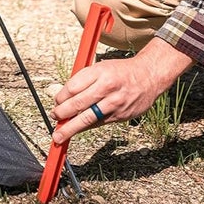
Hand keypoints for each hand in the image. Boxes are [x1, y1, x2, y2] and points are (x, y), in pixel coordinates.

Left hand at [50, 37, 192, 144]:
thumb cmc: (120, 71)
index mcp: (99, 72)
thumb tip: (64, 97)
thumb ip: (83, 81)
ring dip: (71, 128)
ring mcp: (115, 103)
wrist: (148, 76)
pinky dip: (86, 128)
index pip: (73, 87)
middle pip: (78, 104)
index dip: (61, 97)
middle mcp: (107, 88)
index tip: (56, 102)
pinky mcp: (120, 115)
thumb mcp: (100, 67)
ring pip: (88, 118)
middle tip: (54, 118)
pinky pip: (99, 123)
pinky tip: (78, 130)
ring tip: (60, 136)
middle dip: (62, 114)